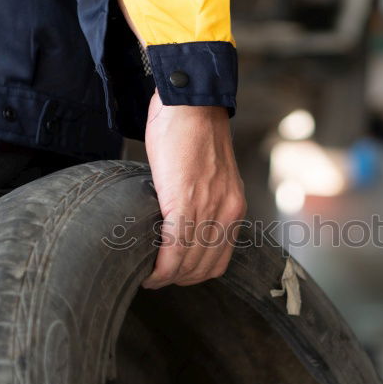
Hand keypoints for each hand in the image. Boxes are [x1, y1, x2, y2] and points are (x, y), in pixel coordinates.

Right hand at [142, 90, 245, 287]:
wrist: (190, 103)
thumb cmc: (191, 133)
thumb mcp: (208, 174)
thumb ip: (201, 199)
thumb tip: (178, 222)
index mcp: (233, 206)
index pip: (219, 260)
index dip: (194, 275)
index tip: (173, 276)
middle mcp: (227, 211)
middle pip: (204, 267)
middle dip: (179, 280)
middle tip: (156, 280)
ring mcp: (208, 208)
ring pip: (189, 263)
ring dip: (168, 278)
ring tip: (149, 278)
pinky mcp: (185, 201)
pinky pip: (175, 248)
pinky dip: (161, 268)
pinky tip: (149, 272)